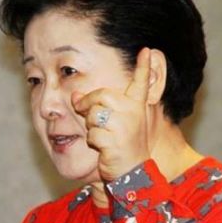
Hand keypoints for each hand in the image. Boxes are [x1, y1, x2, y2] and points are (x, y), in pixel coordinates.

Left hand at [72, 47, 152, 181]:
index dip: (144, 66)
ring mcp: (125, 127)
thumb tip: (75, 94)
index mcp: (137, 106)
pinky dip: (93, 142)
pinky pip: (92, 134)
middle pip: (102, 95)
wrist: (132, 172)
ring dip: (91, 127)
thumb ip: (99, 106)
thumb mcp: (117, 123)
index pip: (142, 83)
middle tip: (84, 111)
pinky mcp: (114, 141)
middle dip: (88, 103)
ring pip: (94, 115)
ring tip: (104, 136)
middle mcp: (133, 113)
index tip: (147, 50)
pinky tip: (104, 148)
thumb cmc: (123, 145)